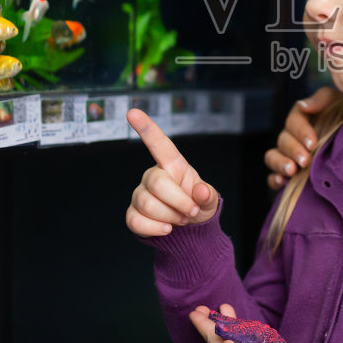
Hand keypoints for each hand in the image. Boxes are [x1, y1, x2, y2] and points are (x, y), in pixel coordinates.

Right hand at [125, 108, 220, 236]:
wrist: (189, 231)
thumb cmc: (197, 206)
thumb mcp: (209, 200)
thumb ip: (208, 195)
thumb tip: (201, 192)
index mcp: (173, 165)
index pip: (159, 143)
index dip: (146, 128)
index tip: (132, 111)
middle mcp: (152, 176)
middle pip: (157, 183)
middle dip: (179, 202)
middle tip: (191, 212)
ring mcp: (140, 194)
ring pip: (148, 204)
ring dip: (170, 218)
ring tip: (181, 220)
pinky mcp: (133, 214)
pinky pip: (135, 221)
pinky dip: (154, 229)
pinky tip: (166, 230)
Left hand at [188, 303, 283, 342]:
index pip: (212, 340)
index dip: (203, 325)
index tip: (194, 312)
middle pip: (219, 336)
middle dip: (210, 322)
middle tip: (201, 307)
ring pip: (233, 336)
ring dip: (226, 321)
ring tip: (223, 308)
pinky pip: (247, 338)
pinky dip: (242, 328)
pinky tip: (242, 325)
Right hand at [264, 87, 337, 191]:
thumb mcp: (340, 103)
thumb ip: (322, 99)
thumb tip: (303, 106)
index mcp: (304, 118)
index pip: (293, 120)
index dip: (300, 131)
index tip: (312, 143)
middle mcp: (294, 137)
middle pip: (283, 140)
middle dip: (293, 150)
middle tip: (306, 161)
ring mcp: (290, 156)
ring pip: (272, 156)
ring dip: (279, 163)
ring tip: (291, 171)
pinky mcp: (290, 174)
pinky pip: (273, 177)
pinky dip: (274, 180)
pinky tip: (282, 182)